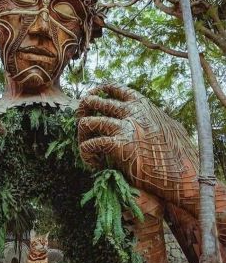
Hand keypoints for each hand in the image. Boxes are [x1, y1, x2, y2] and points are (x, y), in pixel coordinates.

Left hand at [77, 83, 198, 201]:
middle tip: (81, 122)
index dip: (98, 90)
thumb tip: (154, 114)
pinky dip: (86, 154)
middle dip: (82, 109)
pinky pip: (90, 144)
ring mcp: (124, 127)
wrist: (182, 173)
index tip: (90, 97)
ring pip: (88, 122)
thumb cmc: (178, 154)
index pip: (114, 88)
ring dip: (81, 135)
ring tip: (85, 147)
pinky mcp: (118, 145)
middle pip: (94, 101)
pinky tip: (93, 163)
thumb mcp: (169, 126)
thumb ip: (156, 117)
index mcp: (143, 104)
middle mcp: (131, 111)